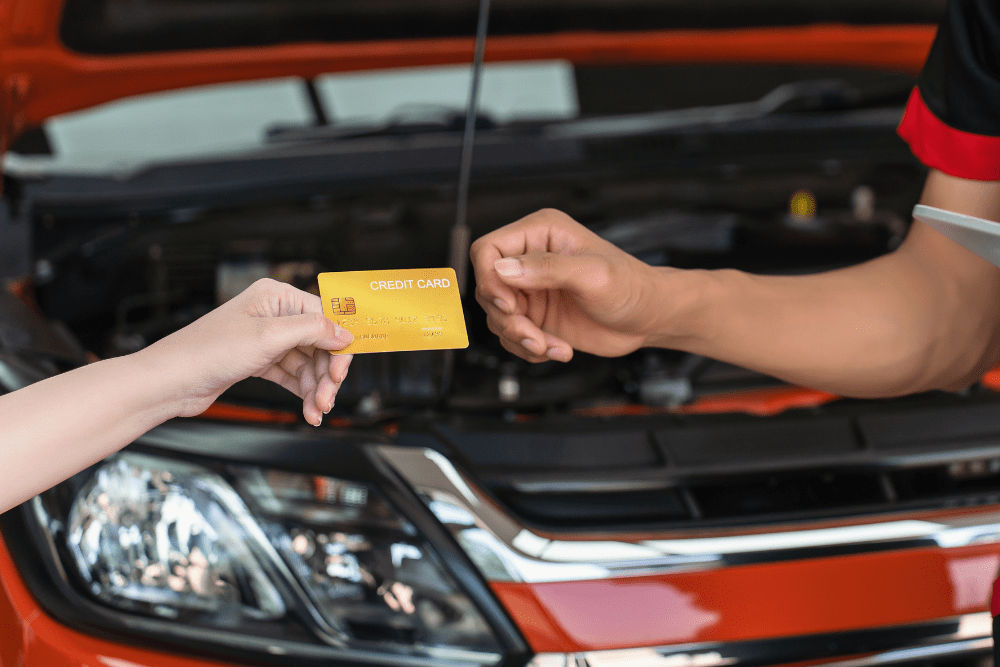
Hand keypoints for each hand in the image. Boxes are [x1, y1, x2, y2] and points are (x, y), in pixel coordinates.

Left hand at [142, 278, 353, 424]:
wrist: (171, 381)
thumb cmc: (207, 351)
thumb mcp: (267, 337)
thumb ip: (312, 331)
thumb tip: (344, 332)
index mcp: (275, 297)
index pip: (323, 316)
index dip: (338, 343)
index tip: (343, 368)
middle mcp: (273, 315)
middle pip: (318, 343)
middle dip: (326, 373)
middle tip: (328, 396)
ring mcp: (266, 339)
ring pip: (307, 363)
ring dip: (316, 388)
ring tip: (317, 410)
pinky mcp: (258, 360)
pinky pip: (292, 375)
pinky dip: (302, 392)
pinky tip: (308, 409)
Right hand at [470, 209, 667, 361]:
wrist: (649, 318)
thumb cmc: (631, 287)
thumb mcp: (592, 274)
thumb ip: (547, 269)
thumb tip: (503, 268)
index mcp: (540, 233)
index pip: (488, 249)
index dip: (488, 278)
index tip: (508, 304)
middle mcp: (530, 259)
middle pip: (488, 288)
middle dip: (509, 318)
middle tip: (535, 334)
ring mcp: (531, 290)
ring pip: (497, 316)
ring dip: (520, 337)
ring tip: (551, 346)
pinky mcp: (536, 316)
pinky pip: (511, 335)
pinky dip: (529, 348)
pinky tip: (557, 349)